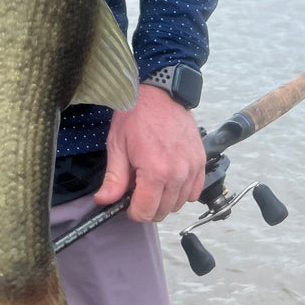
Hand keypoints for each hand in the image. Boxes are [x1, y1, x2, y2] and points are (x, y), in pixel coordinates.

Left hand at [92, 84, 206, 222]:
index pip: (145, 212)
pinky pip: (194, 192)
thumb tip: (103, 201)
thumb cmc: (136, 115)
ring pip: (179, 204)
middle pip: (163, 211)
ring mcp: (192, 167)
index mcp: (155, 172)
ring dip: (165, 199)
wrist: (158, 92)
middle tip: (138, 187)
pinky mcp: (200, 161)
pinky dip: (182, 191)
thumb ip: (113, 178)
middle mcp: (178, 173)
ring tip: (153, 178)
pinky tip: (169, 177)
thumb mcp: (117, 145)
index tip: (128, 202)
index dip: (132, 211)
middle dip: (147, 206)